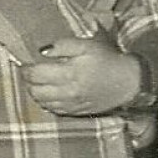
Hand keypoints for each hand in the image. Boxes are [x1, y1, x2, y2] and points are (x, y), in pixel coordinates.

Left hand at [22, 36, 141, 116]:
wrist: (130, 82)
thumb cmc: (109, 60)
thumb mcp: (89, 45)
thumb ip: (64, 45)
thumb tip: (42, 50)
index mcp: (68, 73)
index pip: (34, 74)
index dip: (27, 68)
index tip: (28, 63)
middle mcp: (66, 92)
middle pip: (34, 90)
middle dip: (30, 81)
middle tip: (33, 72)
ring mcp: (70, 104)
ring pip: (41, 102)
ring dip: (37, 92)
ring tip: (41, 83)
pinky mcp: (75, 112)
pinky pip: (53, 110)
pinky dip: (47, 102)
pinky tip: (52, 94)